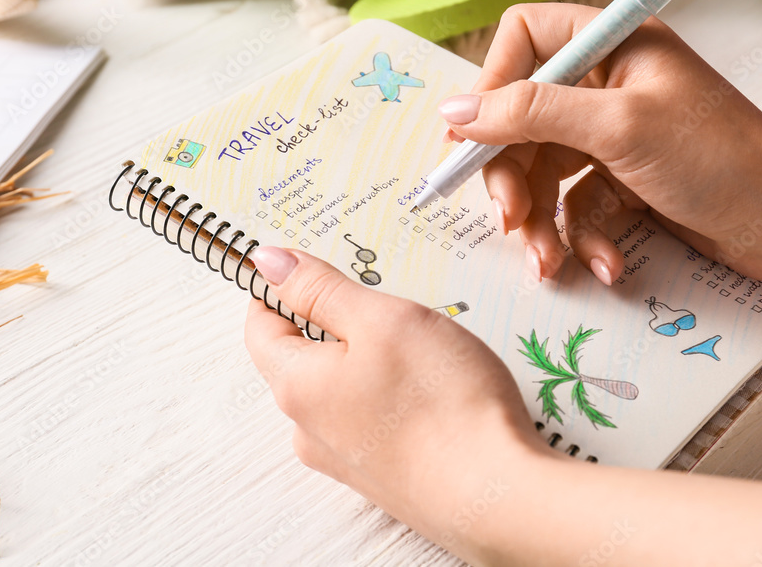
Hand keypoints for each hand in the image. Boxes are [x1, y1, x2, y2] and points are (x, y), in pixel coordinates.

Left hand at [243, 246, 560, 563]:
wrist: (501, 498)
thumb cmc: (444, 404)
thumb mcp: (380, 319)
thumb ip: (320, 289)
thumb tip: (268, 263)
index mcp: (296, 386)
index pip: (260, 325)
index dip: (280, 287)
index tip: (315, 264)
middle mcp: (309, 428)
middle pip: (302, 356)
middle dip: (335, 319)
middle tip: (384, 298)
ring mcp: (346, 458)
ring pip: (341, 387)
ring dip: (369, 357)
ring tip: (420, 343)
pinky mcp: (383, 476)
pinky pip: (371, 417)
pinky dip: (391, 393)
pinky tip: (433, 386)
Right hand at [439, 3, 761, 282]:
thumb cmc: (721, 160)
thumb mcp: (617, 127)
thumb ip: (531, 112)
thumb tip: (456, 112)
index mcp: (610, 45)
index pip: (523, 42)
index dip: (490, 86)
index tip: (470, 139)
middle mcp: (606, 85)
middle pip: (522, 121)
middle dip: (512, 176)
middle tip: (509, 217)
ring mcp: (613, 135)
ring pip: (544, 173)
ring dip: (542, 223)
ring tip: (547, 262)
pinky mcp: (622, 181)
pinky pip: (577, 207)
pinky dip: (583, 239)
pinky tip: (604, 264)